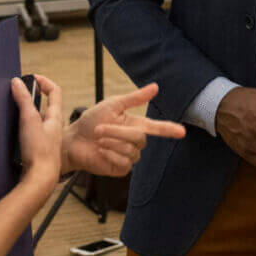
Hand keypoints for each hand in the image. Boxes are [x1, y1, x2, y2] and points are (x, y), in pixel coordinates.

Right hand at [11, 75, 63, 185]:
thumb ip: (23, 100)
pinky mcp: (37, 149)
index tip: (31, 77)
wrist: (40, 179)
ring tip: (12, 109)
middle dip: (32, 96)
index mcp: (55, 117)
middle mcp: (53, 126)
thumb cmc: (40, 151)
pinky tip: (12, 131)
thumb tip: (17, 82)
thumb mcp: (29, 120)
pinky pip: (31, 132)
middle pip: (45, 105)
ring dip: (25, 112)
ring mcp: (46, 138)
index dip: (44, 81)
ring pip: (37, 119)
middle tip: (18, 92)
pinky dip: (22, 127)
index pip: (54, 91)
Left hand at [62, 82, 185, 176]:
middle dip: (118, 132)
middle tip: (99, 128)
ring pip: (131, 150)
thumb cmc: (91, 120)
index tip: (182, 132)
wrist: (72, 140)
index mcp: (136, 124)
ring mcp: (128, 156)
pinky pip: (124, 163)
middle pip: (140, 137)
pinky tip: (101, 151)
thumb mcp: (112, 105)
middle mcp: (135, 141)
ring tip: (98, 139)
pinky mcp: (120, 169)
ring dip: (111, 142)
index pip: (158, 128)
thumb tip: (156, 87)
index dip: (170, 129)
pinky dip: (110, 155)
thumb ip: (135, 98)